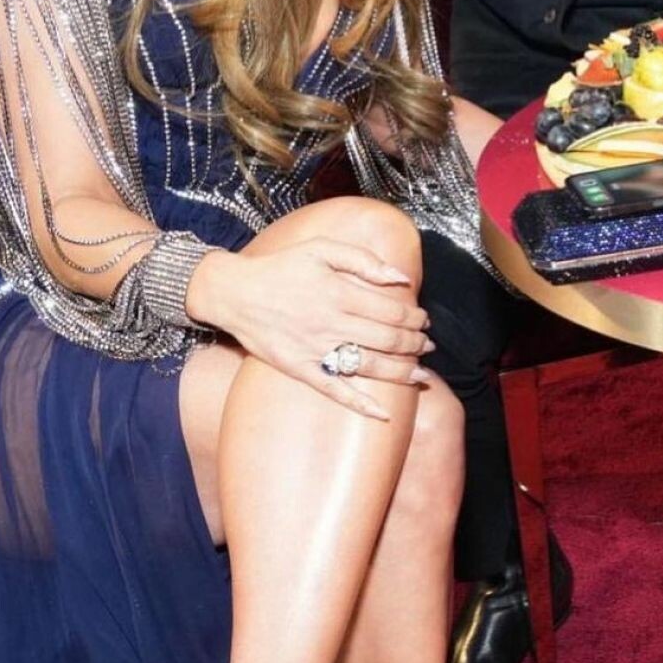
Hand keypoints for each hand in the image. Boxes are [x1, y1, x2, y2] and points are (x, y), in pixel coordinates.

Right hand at [190, 240, 433, 418]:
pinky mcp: (300, 369)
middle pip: (386, 339)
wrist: (235, 293)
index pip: (392, 310)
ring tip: (421, 375)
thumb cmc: (282, 267)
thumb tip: (400, 278)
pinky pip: (334, 391)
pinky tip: (383, 414)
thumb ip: (363, 260)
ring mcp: (315, 349)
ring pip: (369, 366)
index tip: (424, 318)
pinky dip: (359, 404)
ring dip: (401, 372)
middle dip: (414, 344)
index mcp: (339, 292)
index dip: (414, 316)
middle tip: (427, 345)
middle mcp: (331, 323)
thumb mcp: (321, 249)